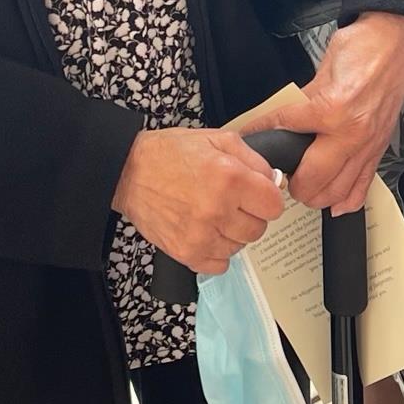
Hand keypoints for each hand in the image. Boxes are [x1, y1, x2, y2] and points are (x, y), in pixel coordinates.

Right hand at [113, 127, 287, 276]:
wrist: (128, 172)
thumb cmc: (171, 154)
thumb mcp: (219, 139)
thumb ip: (254, 160)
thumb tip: (275, 181)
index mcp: (230, 178)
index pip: (274, 205)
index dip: (267, 197)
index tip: (257, 194)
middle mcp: (218, 210)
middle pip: (259, 228)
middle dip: (250, 214)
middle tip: (232, 202)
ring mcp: (201, 235)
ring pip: (240, 247)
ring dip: (232, 233)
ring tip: (214, 214)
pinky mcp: (186, 253)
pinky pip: (220, 264)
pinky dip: (217, 251)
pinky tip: (205, 232)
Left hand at [270, 11, 403, 214]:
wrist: (395, 40)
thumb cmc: (364, 48)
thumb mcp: (321, 70)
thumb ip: (302, 101)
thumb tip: (282, 120)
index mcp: (331, 108)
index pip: (284, 128)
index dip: (262, 133)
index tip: (250, 138)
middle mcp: (351, 132)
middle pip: (312, 179)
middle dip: (291, 183)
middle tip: (279, 176)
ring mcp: (368, 144)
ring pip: (337, 190)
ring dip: (316, 196)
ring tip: (302, 189)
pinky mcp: (379, 147)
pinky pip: (364, 184)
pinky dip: (348, 199)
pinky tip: (336, 204)